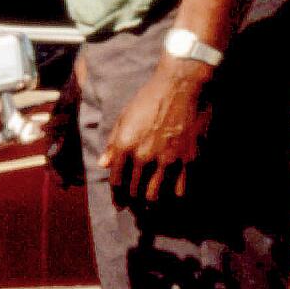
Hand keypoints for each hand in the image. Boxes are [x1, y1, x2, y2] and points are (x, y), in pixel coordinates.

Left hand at [100, 57, 213, 203]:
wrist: (181, 85)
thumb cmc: (150, 96)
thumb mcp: (125, 116)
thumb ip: (113, 142)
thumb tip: (102, 164)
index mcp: (124, 145)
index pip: (116, 180)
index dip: (117, 194)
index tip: (120, 202)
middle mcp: (143, 156)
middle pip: (134, 190)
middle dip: (132, 199)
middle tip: (136, 203)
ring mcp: (166, 160)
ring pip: (154, 194)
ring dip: (151, 200)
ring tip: (152, 201)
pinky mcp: (186, 159)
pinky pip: (178, 189)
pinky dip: (173, 195)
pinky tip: (173, 195)